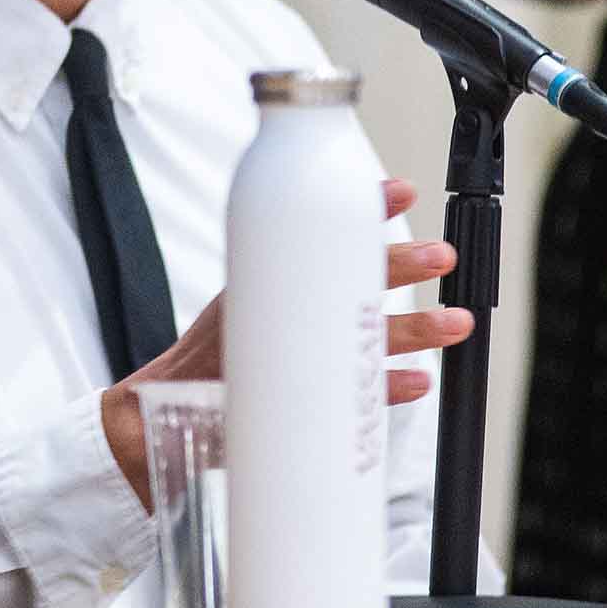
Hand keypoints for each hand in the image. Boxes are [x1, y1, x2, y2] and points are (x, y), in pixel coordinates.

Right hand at [100, 180, 474, 504]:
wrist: (153, 416)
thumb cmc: (212, 358)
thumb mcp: (242, 305)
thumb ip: (290, 282)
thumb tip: (354, 255)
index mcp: (266, 284)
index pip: (320, 236)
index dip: (363, 211)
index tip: (401, 191)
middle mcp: (276, 316)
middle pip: (345, 282)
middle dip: (400, 266)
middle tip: (442, 256)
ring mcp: (283, 359)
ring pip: (358, 339)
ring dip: (412, 330)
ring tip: (454, 323)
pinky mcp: (285, 403)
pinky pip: (346, 396)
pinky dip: (384, 390)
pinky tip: (416, 383)